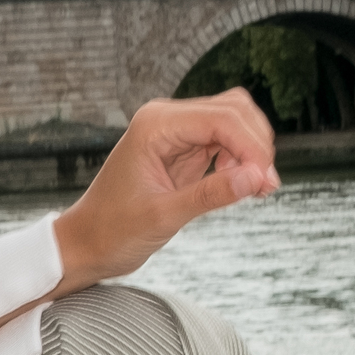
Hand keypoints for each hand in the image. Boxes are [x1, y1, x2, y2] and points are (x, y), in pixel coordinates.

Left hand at [52, 90, 281, 294]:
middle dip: (256, 145)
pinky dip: (242, 160)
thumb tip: (257, 178)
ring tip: (259, 188)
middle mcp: (167, 119)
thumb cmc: (113, 230)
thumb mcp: (163, 216)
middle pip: (233, 110)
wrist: (87, 243)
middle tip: (266, 186)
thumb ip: (210, 195)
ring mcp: (176, 131)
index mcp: (156, 124)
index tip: (266, 182)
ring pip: (233, 122)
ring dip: (252, 151)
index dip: (251, 147)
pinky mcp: (184, 149)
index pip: (221, 119)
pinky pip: (225, 142)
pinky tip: (244, 185)